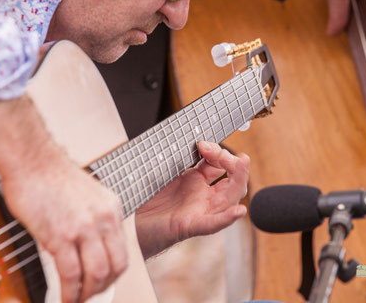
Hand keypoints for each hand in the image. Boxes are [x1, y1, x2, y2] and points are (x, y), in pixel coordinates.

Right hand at [3, 161, 127, 302]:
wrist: (32, 160)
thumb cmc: (50, 175)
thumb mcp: (87, 196)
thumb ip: (93, 221)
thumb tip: (88, 249)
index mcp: (112, 209)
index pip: (122, 251)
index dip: (113, 274)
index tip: (102, 283)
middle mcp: (104, 219)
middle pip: (115, 266)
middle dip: (102, 287)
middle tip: (88, 295)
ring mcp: (84, 227)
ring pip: (96, 274)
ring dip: (86, 294)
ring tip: (75, 299)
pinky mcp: (61, 235)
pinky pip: (71, 274)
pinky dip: (69, 293)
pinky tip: (63, 298)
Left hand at [135, 141, 249, 258]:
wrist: (125, 225)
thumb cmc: (142, 200)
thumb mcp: (162, 171)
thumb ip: (176, 157)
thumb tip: (188, 138)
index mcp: (195, 182)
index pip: (220, 165)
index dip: (218, 152)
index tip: (203, 144)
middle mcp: (202, 197)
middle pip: (233, 181)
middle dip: (236, 164)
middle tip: (226, 155)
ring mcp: (198, 212)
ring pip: (229, 200)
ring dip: (238, 182)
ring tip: (240, 165)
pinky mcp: (188, 226)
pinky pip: (212, 224)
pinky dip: (227, 218)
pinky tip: (238, 211)